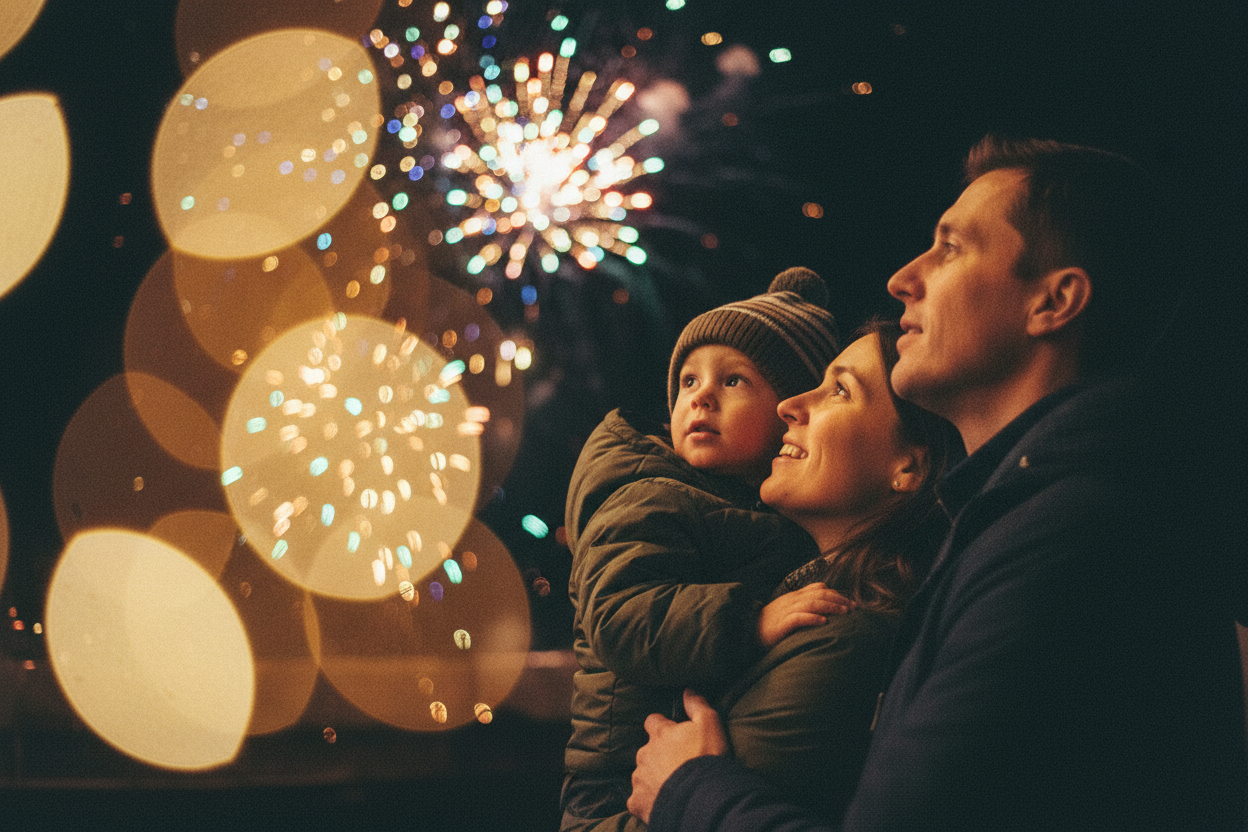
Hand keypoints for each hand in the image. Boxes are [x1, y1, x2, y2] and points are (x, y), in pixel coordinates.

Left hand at [628, 690, 728, 823]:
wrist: (700, 798)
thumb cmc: (706, 758)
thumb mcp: (710, 724)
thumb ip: (697, 704)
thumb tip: (687, 689)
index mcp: (660, 734)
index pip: (652, 721)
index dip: (662, 727)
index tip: (673, 734)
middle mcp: (645, 753)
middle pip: (647, 750)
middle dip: (658, 755)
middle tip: (677, 766)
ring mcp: (639, 778)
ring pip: (642, 774)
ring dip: (652, 778)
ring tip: (672, 786)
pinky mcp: (637, 801)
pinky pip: (638, 799)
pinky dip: (647, 800)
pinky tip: (662, 803)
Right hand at [758, 582, 853, 646]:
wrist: (747, 631)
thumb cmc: (770, 624)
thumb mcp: (787, 610)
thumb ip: (802, 606)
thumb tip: (824, 606)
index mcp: (794, 596)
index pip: (818, 588)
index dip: (836, 593)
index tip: (850, 602)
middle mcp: (792, 600)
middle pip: (819, 594)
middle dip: (839, 599)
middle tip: (853, 607)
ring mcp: (786, 611)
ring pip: (812, 603)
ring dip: (831, 606)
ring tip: (844, 612)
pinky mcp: (781, 624)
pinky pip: (798, 618)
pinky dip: (812, 618)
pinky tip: (823, 622)